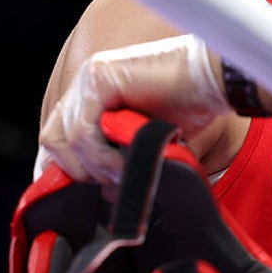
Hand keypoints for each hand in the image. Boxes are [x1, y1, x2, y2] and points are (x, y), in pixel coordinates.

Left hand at [39, 33, 227, 184]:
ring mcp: (89, 77)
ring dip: (96, 166)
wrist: (217, 79)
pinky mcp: (100, 77)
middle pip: (53, 140)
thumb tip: (106, 194)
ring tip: (126, 173)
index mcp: (93, 95)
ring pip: (67, 139)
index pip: (58, 138)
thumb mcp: (147, 142)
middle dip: (80, 171)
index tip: (87, 192)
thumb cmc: (191, 106)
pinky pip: (83, 131)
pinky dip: (102, 156)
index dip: (67, 168)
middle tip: (114, 182)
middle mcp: (86, 83)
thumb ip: (121, 161)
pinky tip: (127, 161)